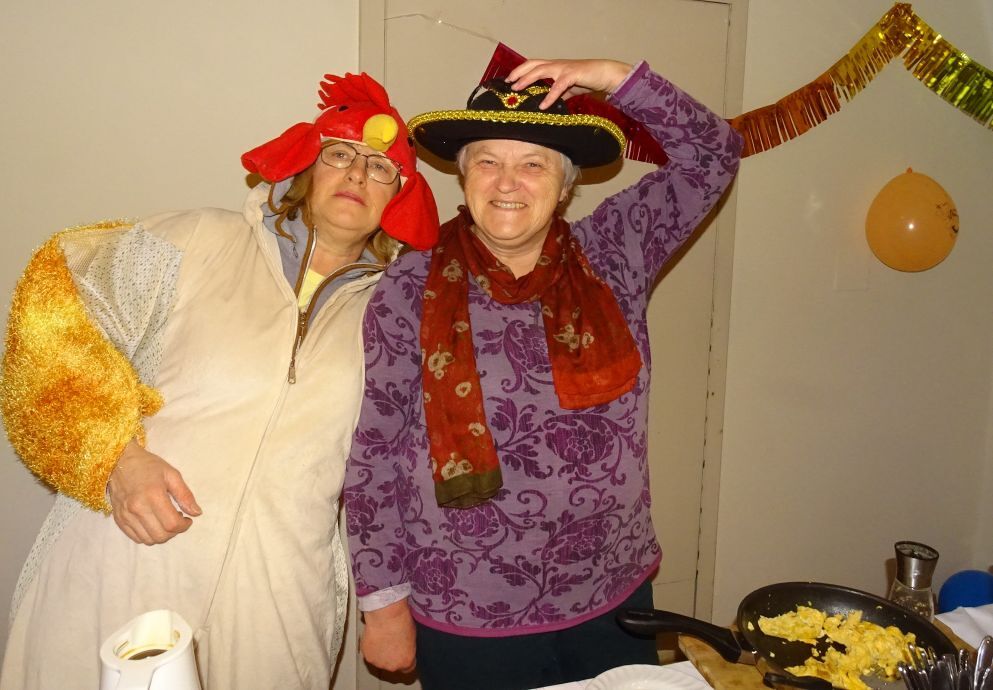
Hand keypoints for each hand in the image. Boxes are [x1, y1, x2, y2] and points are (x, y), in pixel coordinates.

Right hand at [107, 440, 201, 544]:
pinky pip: (135, 538)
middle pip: (160, 536)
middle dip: (174, 532)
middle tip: (176, 519)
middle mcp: (137, 508)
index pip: (172, 524)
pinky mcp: (118, 519)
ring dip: (161, 535)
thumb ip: (185, 495)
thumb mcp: (172, 474)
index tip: (187, 519)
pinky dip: (148, 535)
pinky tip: (152, 523)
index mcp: (153, 495)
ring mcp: (126, 515)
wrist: (119, 461)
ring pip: (148, 540)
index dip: (184, 526)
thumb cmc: (148, 466)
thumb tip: (197, 513)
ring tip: (164, 521)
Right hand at [360, 599, 415, 672]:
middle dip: (392, 656)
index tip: (402, 654)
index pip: (407, 669)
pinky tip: (375, 637)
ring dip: (381, 653)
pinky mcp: (367, 656)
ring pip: (380, 661)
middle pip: (392, 665)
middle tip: (391, 643)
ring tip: (382, 638)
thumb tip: (404, 648)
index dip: (404, 659)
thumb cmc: (400, 622)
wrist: (386, 616)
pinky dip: (372, 648)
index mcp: (406, 662)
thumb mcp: (412, 637)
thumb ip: (408, 649)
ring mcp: (378, 663)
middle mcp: (392, 666)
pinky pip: (370, 654)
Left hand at [506, 58, 633, 108]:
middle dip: (518, 72)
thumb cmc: (586, 79)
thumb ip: (557, 93)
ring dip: (527, 79)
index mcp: (554, 66)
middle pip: (532, 64)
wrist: (604, 74)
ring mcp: (563, 68)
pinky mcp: (572, 75)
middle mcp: (556, 65)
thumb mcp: (567, 87)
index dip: (520, 70)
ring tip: (517, 88)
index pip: (533, 65)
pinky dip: (549, 96)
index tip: (509, 80)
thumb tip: (546, 104)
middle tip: (508, 82)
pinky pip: (558, 86)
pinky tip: (543, 105)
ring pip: (541, 70)